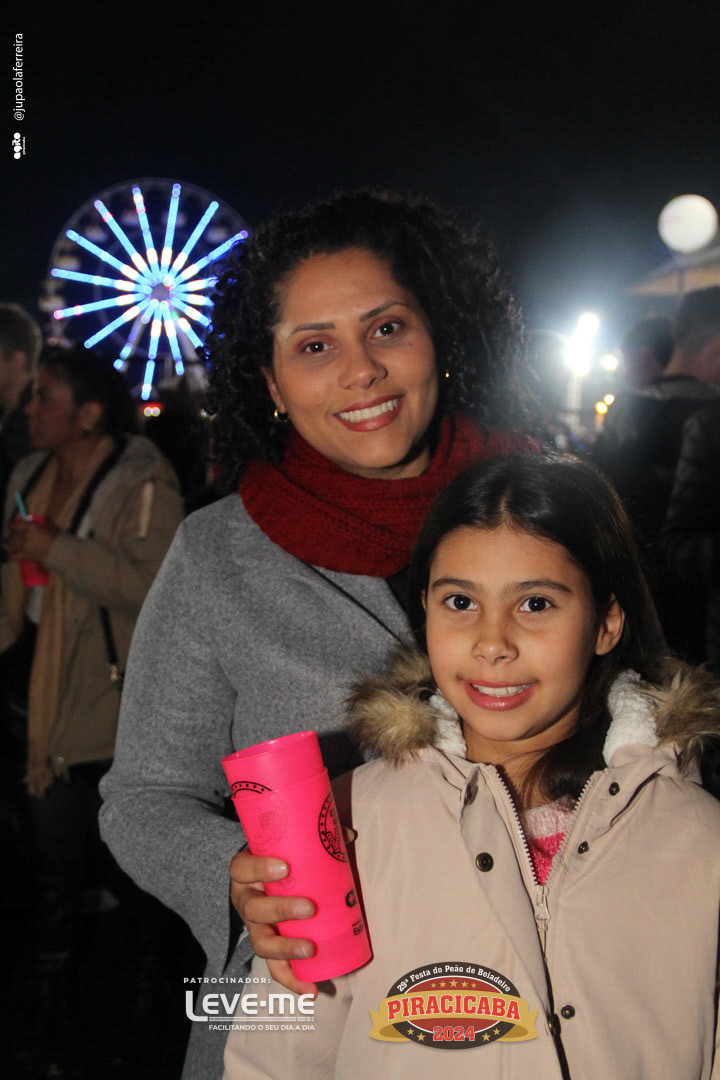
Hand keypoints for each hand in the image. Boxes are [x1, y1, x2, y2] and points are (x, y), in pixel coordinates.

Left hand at [6, 516, 60, 562]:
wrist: (61, 553)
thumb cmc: (59, 538)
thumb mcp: (53, 527)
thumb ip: (46, 522)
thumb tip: (45, 518)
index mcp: (31, 527)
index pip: (15, 525)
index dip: (13, 525)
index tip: (13, 526)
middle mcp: (25, 535)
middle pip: (11, 534)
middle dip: (12, 534)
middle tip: (14, 535)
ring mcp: (23, 546)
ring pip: (10, 544)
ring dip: (11, 543)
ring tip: (13, 544)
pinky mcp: (25, 556)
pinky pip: (13, 555)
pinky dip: (12, 554)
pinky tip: (15, 553)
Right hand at [230, 849, 317, 996]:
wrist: (257, 878)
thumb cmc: (276, 858)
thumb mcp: (286, 846)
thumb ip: (314, 837)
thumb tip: (345, 835)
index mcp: (245, 873)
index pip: (241, 868)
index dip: (259, 869)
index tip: (284, 867)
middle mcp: (246, 901)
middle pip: (254, 909)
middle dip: (281, 910)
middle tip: (309, 908)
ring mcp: (255, 927)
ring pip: (261, 943)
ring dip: (286, 949)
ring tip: (310, 950)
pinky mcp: (268, 946)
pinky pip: (275, 967)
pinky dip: (291, 981)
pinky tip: (311, 991)